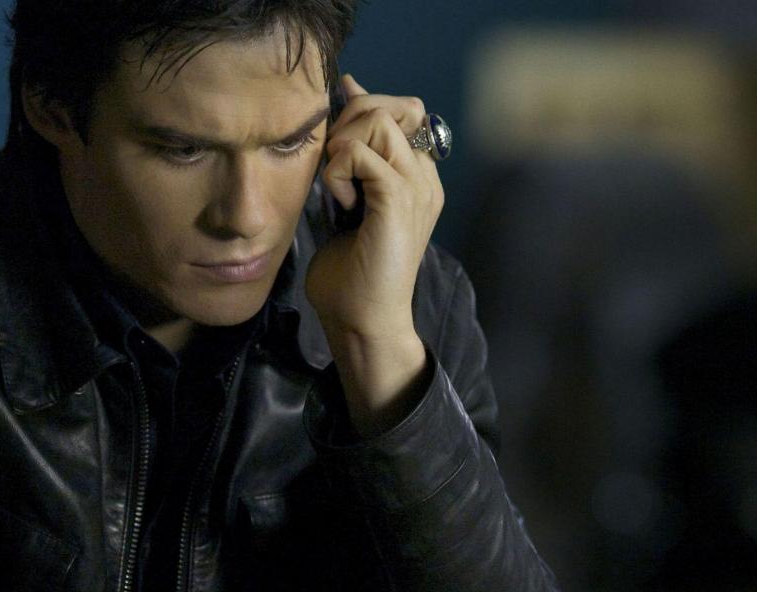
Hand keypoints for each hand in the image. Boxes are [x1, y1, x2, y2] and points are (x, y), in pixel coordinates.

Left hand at [306, 75, 443, 435]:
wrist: (364, 320)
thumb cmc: (353, 273)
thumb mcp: (349, 201)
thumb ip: (351, 158)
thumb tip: (345, 105)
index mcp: (418, 178)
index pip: (405, 112)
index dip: (367, 108)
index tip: (336, 131)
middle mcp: (425, 178)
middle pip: (394, 107)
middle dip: (350, 121)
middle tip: (331, 163)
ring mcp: (416, 188)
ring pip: (379, 121)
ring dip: (344, 146)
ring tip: (337, 186)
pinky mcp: (398, 201)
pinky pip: (363, 153)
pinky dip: (340, 169)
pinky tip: (339, 200)